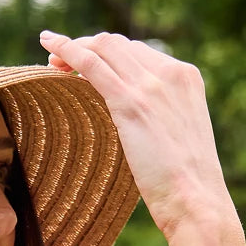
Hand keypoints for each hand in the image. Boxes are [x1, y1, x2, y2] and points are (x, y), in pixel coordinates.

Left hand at [38, 28, 236, 239]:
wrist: (195, 200)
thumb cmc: (186, 186)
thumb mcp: (178, 140)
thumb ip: (162, 121)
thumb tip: (140, 131)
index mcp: (186, 78)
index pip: (138, 52)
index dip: (108, 54)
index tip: (87, 66)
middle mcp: (170, 73)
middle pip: (118, 44)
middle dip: (86, 46)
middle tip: (60, 63)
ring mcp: (150, 85)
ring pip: (103, 47)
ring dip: (71, 47)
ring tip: (51, 61)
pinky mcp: (130, 104)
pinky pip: (91, 64)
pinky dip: (67, 50)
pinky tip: (49, 48)